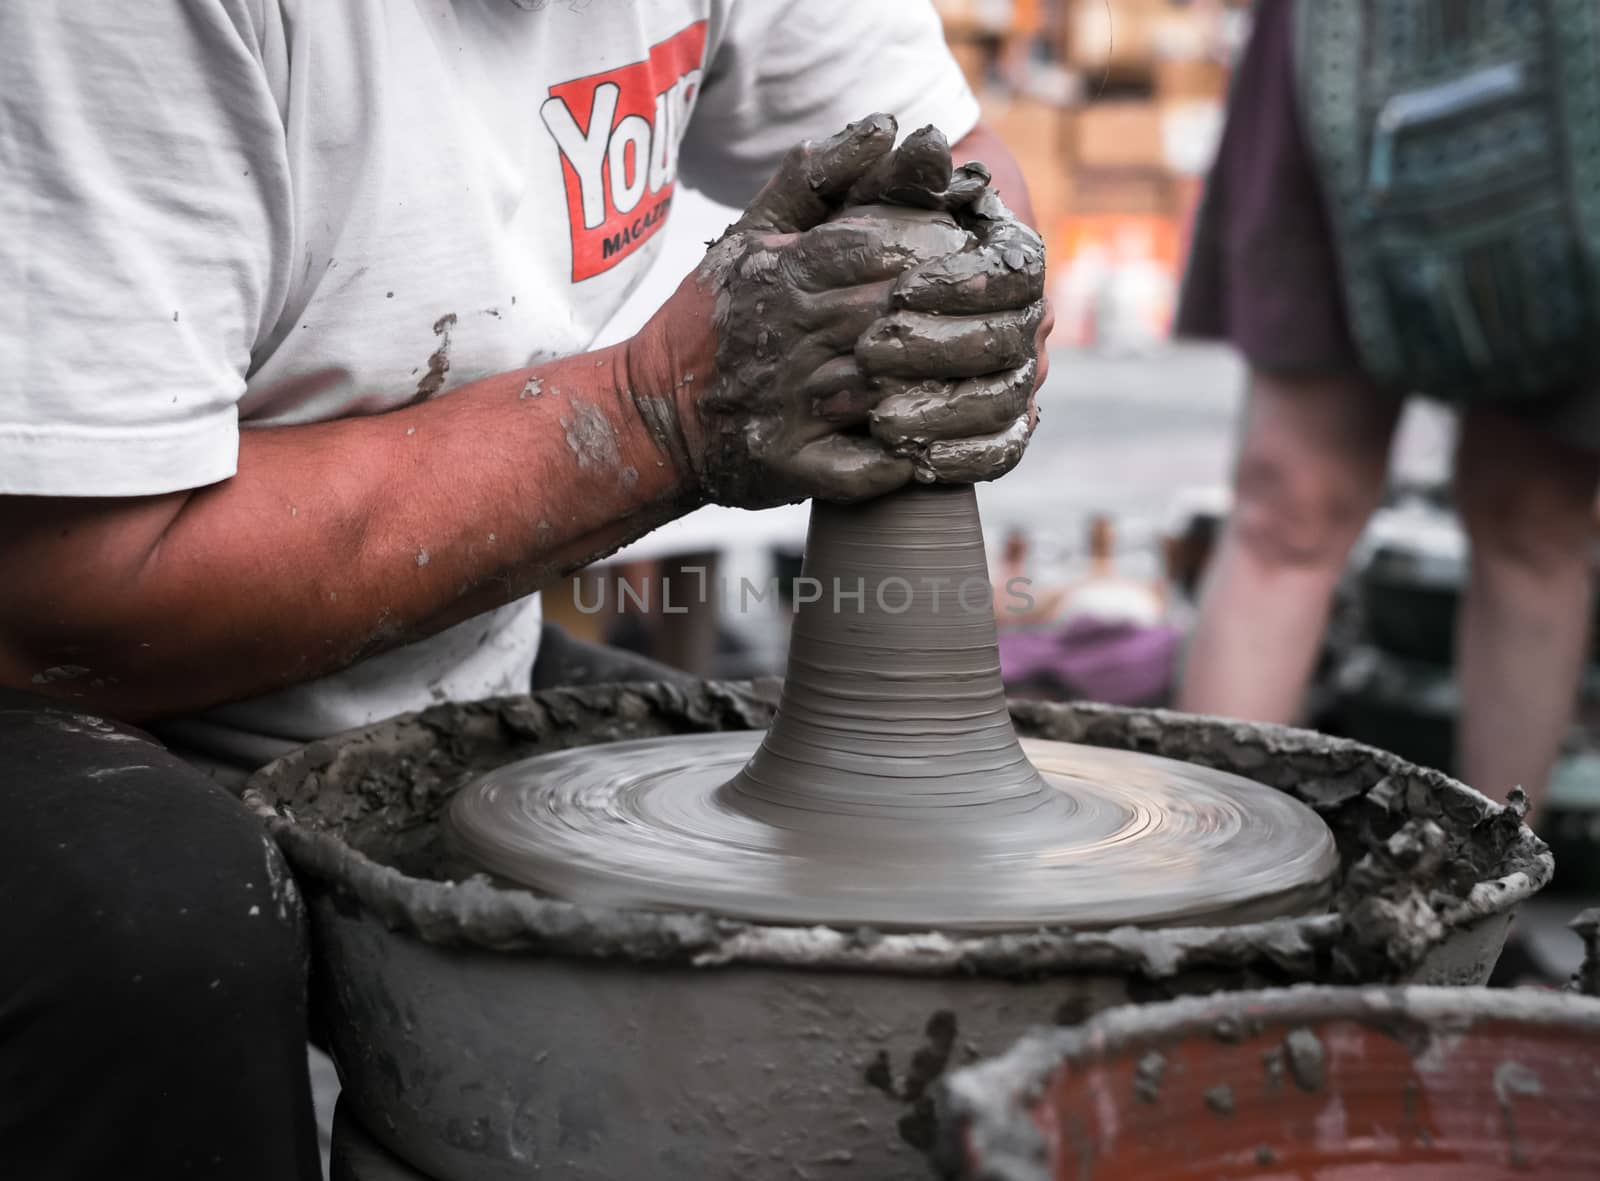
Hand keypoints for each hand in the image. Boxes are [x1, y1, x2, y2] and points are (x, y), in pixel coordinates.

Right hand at [629, 115, 1045, 507]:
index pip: (878, 250)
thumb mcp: (751, 235)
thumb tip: (888, 126)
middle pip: (891, 318)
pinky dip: (899, 466)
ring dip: (939, 392)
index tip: (973, 259)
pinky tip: (933, 454)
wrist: (650, 415)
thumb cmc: (711, 319)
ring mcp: (787, 407)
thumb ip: (817, 179)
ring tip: (982, 385)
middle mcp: (786, 338)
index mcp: (784, 277)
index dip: (935, 253)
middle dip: (947, 319)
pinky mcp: (787, 466)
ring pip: (886, 393)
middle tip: (999, 320)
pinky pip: (857, 470)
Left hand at [852, 160, 1047, 484]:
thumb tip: (923, 141)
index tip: (901, 288)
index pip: (1012, 274)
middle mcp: (1027, 319)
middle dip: (939, 349)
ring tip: (881, 416)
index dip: (961, 284)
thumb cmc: (874, 233)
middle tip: (871, 352)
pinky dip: (965, 458)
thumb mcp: (874, 199)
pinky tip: (917, 461)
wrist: (867, 291)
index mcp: (1014, 260)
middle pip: (1008, 342)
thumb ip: (898, 170)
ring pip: (1005, 401)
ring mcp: (1017, 376)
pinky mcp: (999, 427)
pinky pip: (1002, 451)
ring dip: (946, 411)